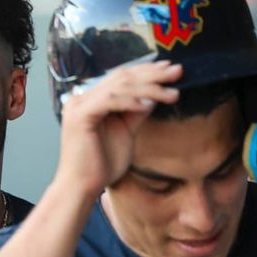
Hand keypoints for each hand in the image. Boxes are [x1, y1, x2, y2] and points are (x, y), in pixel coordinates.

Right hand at [54, 62, 182, 196]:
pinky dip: (131, 101)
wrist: (83, 186)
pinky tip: (149, 104)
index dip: (147, 71)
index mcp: (91, 99)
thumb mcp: (126, 131)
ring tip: (172, 92)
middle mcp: (82, 97)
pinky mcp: (79, 116)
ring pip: (119, 86)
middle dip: (153, 74)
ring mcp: (78, 105)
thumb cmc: (101, 164)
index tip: (171, 70)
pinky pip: (109, 100)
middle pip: (121, 76)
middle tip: (178, 71)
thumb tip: (154, 95)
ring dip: (149, 87)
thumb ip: (135, 112)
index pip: (121, 76)